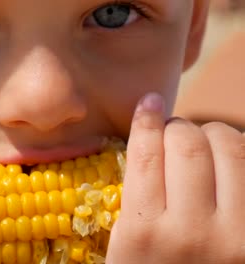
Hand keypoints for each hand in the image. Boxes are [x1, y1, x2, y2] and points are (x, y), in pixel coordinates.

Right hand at [107, 93, 244, 262]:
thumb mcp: (123, 253)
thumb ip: (133, 203)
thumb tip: (147, 148)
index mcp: (142, 236)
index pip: (145, 155)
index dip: (145, 120)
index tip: (146, 104)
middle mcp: (190, 233)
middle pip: (186, 145)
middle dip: (178, 127)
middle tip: (173, 131)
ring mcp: (236, 237)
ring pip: (230, 150)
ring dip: (213, 133)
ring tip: (203, 140)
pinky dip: (241, 154)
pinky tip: (230, 157)